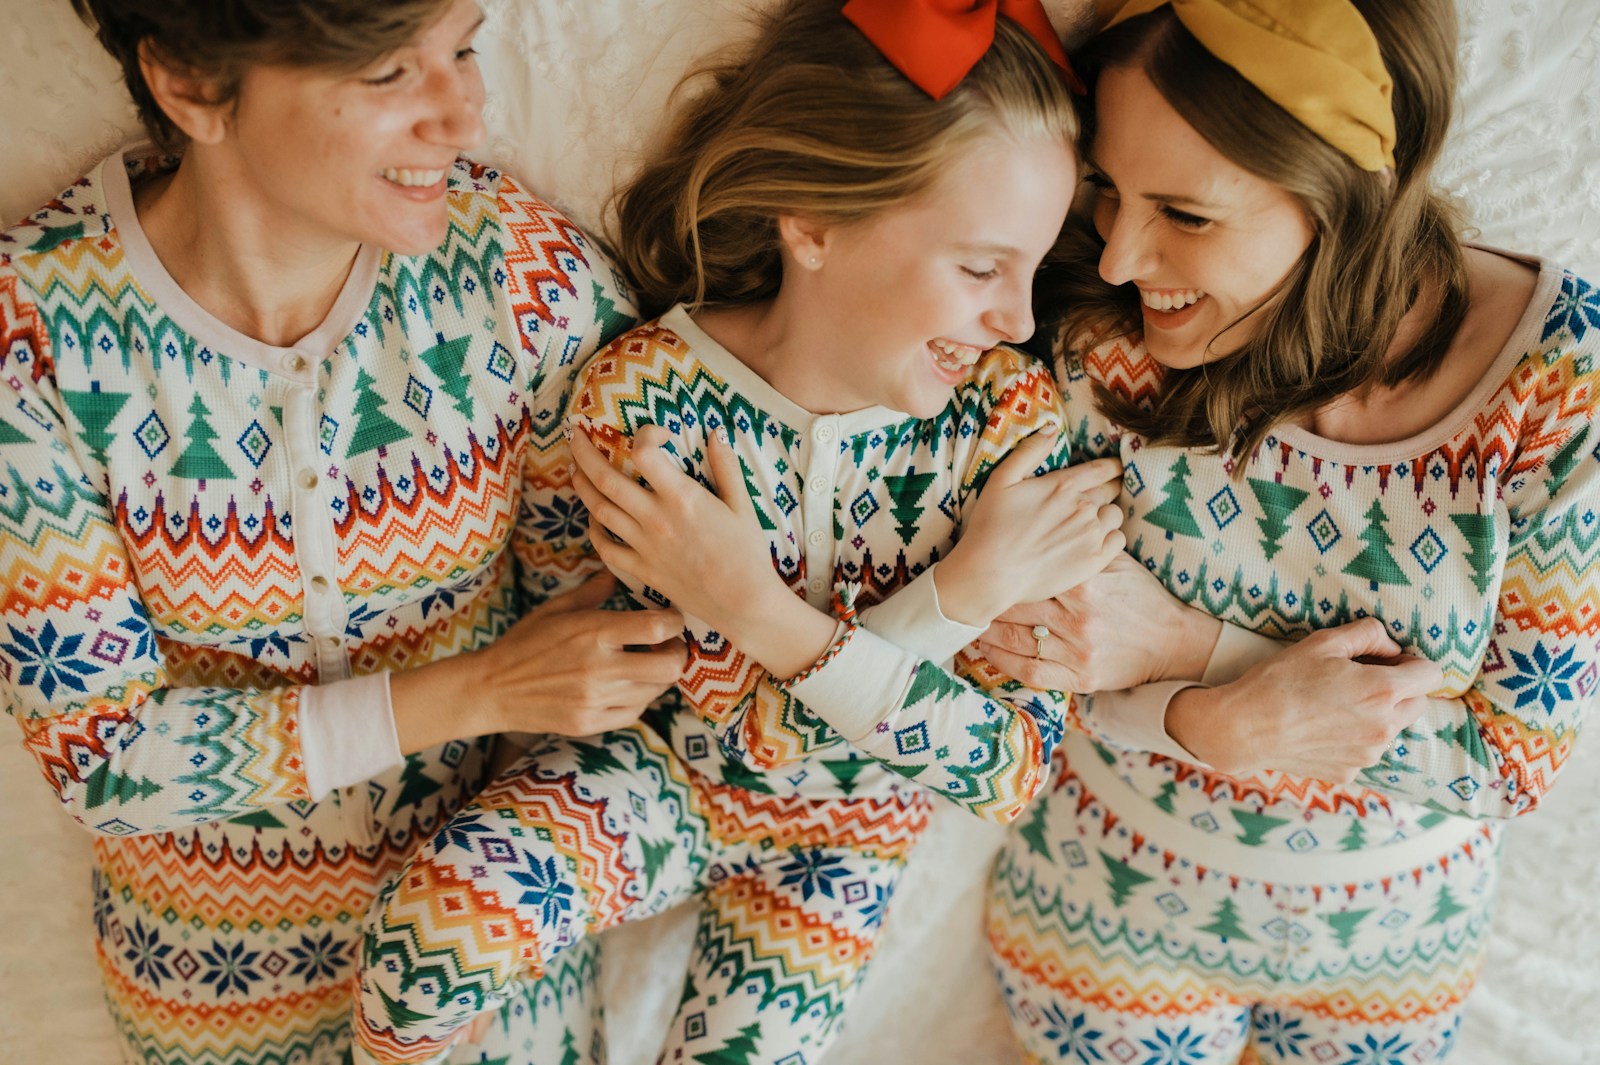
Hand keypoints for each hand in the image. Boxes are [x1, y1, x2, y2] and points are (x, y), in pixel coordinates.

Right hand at [390, 572, 684, 751]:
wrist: (491, 689)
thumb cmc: (524, 643)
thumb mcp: (556, 608)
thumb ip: (594, 591)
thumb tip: (619, 570)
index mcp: (593, 633)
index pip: (657, 628)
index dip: (675, 622)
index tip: (672, 619)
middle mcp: (599, 669)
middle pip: (669, 666)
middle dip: (676, 653)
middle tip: (667, 645)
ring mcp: (596, 701)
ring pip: (656, 691)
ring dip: (658, 676)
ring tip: (646, 663)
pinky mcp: (591, 724)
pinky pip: (635, 712)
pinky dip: (639, 698)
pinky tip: (626, 685)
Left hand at [571, 423, 788, 634]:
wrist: (743, 604)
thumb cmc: (748, 554)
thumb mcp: (742, 505)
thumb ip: (726, 467)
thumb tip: (716, 433)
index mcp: (682, 498)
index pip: (645, 453)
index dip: (645, 434)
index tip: (657, 434)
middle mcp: (655, 519)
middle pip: (605, 478)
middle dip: (584, 451)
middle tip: (576, 433)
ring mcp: (644, 546)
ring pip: (598, 509)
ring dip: (581, 484)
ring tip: (576, 468)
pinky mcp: (641, 569)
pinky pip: (606, 547)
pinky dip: (594, 529)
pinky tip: (593, 517)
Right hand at [936, 436, 1124, 625]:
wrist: (990, 573)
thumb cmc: (990, 526)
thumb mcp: (1001, 480)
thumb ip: (1030, 451)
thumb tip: (1052, 427)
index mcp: (1064, 485)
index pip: (1103, 469)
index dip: (1112, 467)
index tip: (1116, 468)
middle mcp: (1084, 507)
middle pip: (1111, 491)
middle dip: (1108, 490)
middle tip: (1094, 498)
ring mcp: (1092, 535)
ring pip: (1115, 516)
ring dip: (1106, 515)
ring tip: (1087, 524)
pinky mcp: (1094, 560)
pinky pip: (1118, 541)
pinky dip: (1109, 539)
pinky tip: (1091, 542)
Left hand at [975, 553, 1222, 691]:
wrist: (1174, 642)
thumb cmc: (1142, 598)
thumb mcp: (1118, 564)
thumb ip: (1084, 548)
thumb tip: (1051, 521)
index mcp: (1084, 583)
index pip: (1030, 574)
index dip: (1002, 572)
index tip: (982, 567)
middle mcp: (1077, 617)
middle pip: (1016, 606)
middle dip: (988, 601)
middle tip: (965, 595)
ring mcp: (1076, 650)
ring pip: (1016, 639)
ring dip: (986, 631)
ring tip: (967, 622)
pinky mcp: (1079, 677)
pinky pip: (1030, 671)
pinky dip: (1003, 662)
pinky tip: (987, 651)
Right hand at [1166, 617, 1443, 781]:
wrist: (1244, 728)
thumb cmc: (1280, 680)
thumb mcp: (1322, 642)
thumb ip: (1368, 634)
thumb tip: (1392, 646)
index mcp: (1382, 690)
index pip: (1431, 675)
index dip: (1413, 663)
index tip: (1390, 661)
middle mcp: (1384, 727)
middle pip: (1418, 704)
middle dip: (1399, 690)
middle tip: (1361, 681)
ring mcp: (1368, 754)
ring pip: (1391, 729)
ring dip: (1376, 715)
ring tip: (1334, 706)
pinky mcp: (1350, 772)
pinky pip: (1365, 750)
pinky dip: (1353, 738)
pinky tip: (1321, 728)